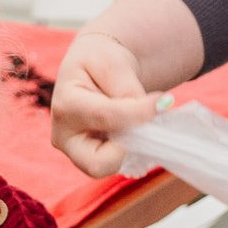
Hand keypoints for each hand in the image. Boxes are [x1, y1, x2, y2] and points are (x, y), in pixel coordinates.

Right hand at [50, 31, 161, 176]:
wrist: (93, 69)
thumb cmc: (99, 61)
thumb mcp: (112, 64)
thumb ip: (129, 90)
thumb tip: (153, 112)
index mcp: (66, 106)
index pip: (107, 117)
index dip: (139, 112)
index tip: (164, 101)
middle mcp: (63, 137)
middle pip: (98, 163)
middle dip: (126, 146)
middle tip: (143, 122)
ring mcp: (75, 152)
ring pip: (109, 167)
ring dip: (130, 145)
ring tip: (133, 118)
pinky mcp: (89, 160)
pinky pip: (115, 163)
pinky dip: (129, 148)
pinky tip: (131, 128)